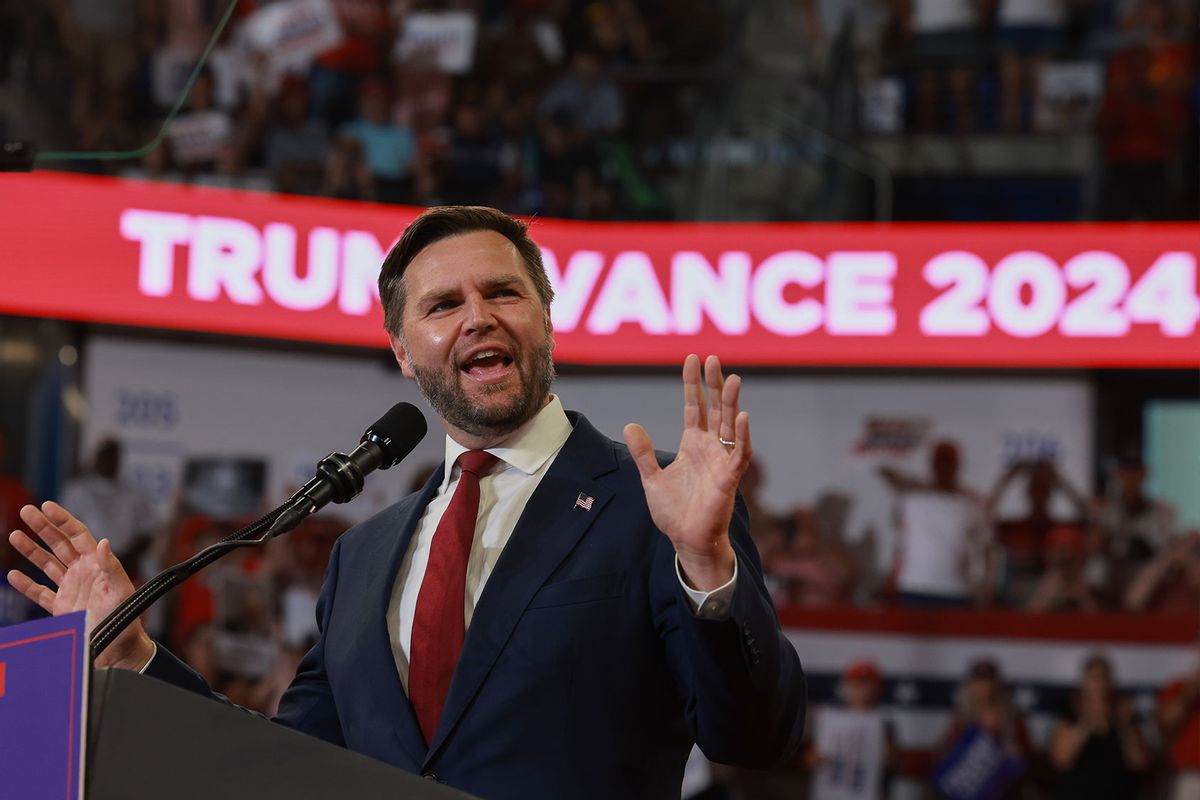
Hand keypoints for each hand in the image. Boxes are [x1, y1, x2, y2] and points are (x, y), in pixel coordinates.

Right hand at [7, 502, 153, 669]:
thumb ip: (111, 566)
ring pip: (47, 564)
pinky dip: (27, 584)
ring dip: (31, 550)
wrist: (118, 648)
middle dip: (43, 527)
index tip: (47, 506)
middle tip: (26, 510)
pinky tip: (15, 574)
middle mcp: (83, 572)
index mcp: (98, 564)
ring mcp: (71, 588)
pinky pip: (40, 592)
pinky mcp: (61, 607)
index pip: (78, 535)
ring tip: (15, 535)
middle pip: (59, 544)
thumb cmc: (126, 618)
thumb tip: (103, 543)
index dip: (63, 520)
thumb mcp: (121, 590)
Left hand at [624, 354, 749, 590]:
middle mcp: (710, 448)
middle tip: (712, 359)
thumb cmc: (674, 512)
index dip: (693, 384)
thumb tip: (630, 425)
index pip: (694, 407)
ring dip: (732, 403)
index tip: (692, 359)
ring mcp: (722, 461)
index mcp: (693, 445)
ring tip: (733, 378)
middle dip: (714, 384)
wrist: (686, 540)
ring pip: (730, 425)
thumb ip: (644, 453)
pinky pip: (739, 453)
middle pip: (715, 409)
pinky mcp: (730, 478)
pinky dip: (742, 435)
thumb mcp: (651, 478)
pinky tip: (742, 416)